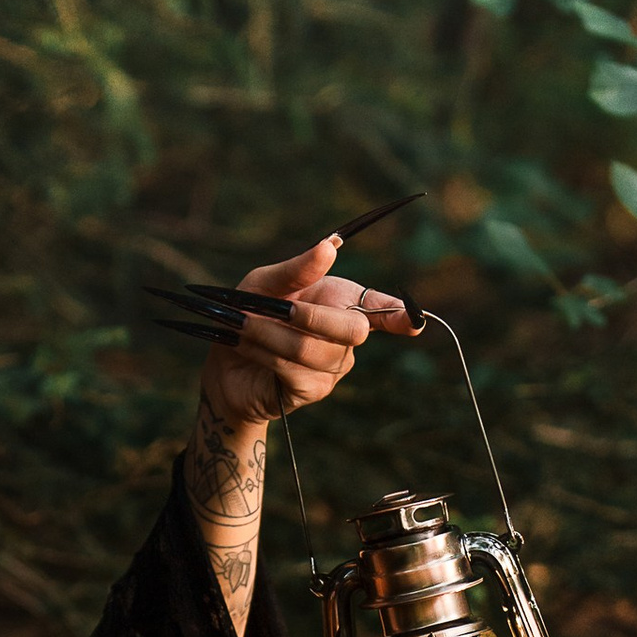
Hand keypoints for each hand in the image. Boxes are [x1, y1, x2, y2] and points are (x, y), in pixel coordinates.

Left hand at [197, 229, 417, 439]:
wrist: (223, 360)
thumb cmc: (249, 312)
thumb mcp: (265, 283)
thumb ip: (297, 269)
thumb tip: (329, 247)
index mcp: (342, 301)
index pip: (384, 309)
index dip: (401, 315)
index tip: (413, 322)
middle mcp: (346, 335)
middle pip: (355, 330)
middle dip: (314, 317)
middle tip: (280, 309)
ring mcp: (333, 366)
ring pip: (314, 350)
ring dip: (273, 334)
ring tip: (245, 324)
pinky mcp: (312, 390)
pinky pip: (295, 371)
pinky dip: (266, 353)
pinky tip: (248, 346)